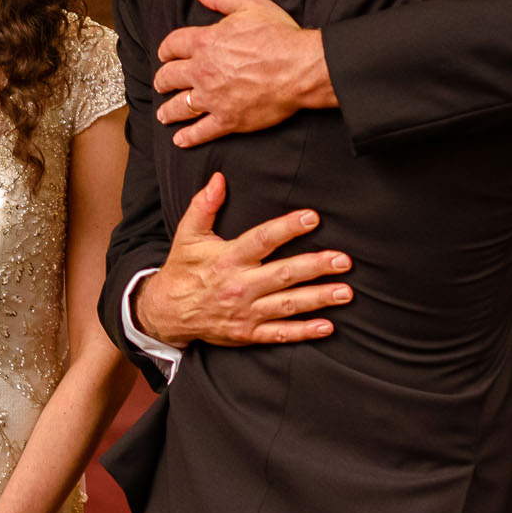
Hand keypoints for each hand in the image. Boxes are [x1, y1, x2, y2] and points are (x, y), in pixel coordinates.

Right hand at [133, 172, 350, 347]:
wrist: (165, 312)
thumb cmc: (183, 270)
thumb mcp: (187, 235)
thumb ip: (204, 206)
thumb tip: (219, 178)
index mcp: (228, 259)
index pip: (262, 240)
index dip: (288, 228)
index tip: (312, 217)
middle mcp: (239, 286)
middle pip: (283, 274)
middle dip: (315, 267)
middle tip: (343, 260)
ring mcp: (245, 312)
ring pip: (287, 305)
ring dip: (318, 299)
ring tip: (346, 292)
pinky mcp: (247, 333)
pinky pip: (278, 334)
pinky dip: (303, 332)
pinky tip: (326, 326)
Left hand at [153, 0, 334, 146]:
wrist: (301, 68)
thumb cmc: (279, 35)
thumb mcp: (250, 5)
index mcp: (205, 42)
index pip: (172, 45)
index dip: (166, 50)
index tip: (165, 55)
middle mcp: (202, 71)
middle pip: (169, 77)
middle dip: (163, 81)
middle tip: (162, 84)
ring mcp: (213, 98)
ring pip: (179, 107)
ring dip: (168, 111)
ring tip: (164, 114)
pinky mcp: (227, 120)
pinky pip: (200, 132)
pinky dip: (188, 137)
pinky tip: (180, 140)